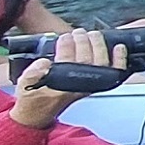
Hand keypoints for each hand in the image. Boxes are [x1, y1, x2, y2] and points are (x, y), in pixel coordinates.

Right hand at [9, 30, 125, 127]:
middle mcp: (77, 86)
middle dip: (83, 43)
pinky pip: (113, 72)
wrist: (39, 112)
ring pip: (101, 63)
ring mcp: (88, 85)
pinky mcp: (95, 84)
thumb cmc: (33, 97)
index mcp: (59, 86)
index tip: (64, 37)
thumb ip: (32, 74)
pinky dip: (119, 60)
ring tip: (92, 34)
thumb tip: (44, 62)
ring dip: (98, 45)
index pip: (67, 62)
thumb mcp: (24, 84)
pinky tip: (119, 48)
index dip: (67, 47)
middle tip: (77, 33)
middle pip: (86, 60)